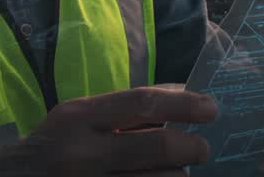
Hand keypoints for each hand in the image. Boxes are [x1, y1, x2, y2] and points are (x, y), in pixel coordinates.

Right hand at [0, 86, 217, 175]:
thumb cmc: (53, 148)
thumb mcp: (77, 119)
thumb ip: (122, 112)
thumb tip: (180, 95)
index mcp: (80, 118)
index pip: (142, 104)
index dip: (183, 105)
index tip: (211, 109)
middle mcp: (83, 153)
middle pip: (156, 148)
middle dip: (190, 148)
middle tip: (202, 149)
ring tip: (178, 173)